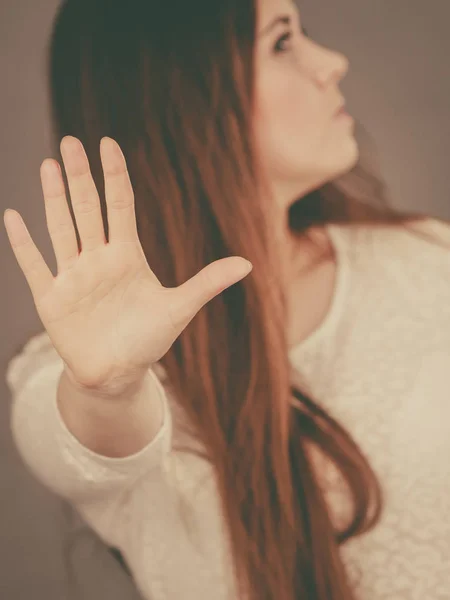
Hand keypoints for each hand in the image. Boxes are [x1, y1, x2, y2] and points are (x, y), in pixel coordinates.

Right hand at [4, 136, 252, 394]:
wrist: (117, 375)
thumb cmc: (148, 341)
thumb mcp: (178, 309)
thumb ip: (207, 283)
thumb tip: (248, 263)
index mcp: (128, 256)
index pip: (120, 206)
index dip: (115, 176)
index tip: (108, 144)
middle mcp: (98, 260)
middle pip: (88, 210)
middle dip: (81, 177)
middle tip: (72, 141)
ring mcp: (74, 277)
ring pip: (61, 228)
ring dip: (54, 198)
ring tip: (49, 164)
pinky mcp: (52, 299)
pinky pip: (34, 266)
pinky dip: (23, 244)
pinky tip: (12, 216)